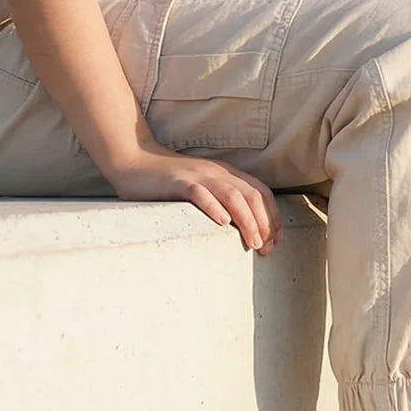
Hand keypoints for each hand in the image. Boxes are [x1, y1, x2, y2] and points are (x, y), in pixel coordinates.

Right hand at [105, 143, 282, 254]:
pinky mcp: (178, 182)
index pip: (262, 193)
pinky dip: (214, 207)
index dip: (273, 217)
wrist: (134, 161)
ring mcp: (199, 176)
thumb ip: (224, 201)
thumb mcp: (205, 188)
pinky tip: (222, 223)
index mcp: (228, 174)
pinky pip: (200, 193)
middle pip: (252, 196)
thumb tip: (248, 230)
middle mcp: (218, 173)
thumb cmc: (170, 183)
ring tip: (253, 243)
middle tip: (266, 249)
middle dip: (265, 224)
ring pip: (233, 196)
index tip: (276, 241)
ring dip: (247, 221)